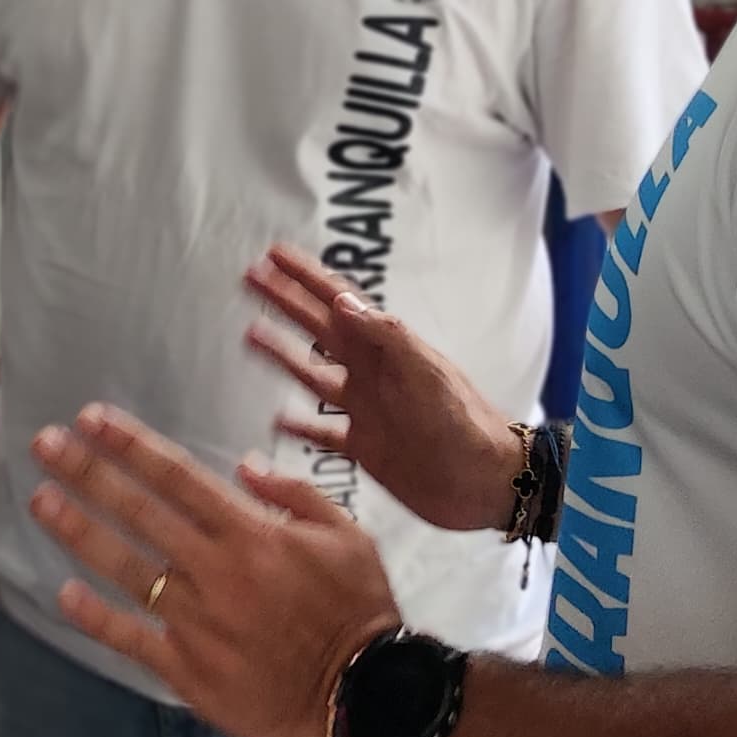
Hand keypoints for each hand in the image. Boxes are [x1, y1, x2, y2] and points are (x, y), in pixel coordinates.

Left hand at [24, 405, 402, 736]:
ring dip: (79, 532)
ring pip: (126, 569)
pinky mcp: (189, 671)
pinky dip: (96, 618)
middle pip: (140, 513)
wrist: (367, 698)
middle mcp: (218, 572)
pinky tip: (62, 595)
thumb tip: (244, 465)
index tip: (90, 419)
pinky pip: (133, 639)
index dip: (130, 445)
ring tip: (40, 501)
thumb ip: (296, 495)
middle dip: (87, 473)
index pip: (178, 477)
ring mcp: (199, 622)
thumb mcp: (349, 537)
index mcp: (254, 534)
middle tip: (43, 444)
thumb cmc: (361, 612)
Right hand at [244, 246, 527, 530]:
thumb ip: (386, 336)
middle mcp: (371, 374)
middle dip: (285, 303)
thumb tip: (342, 301)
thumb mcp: (426, 372)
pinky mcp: (365, 448)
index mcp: (386, 350)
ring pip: (312, 375)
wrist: (487, 482)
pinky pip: (322, 433)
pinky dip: (299, 425)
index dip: (307, 277)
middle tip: (250, 278)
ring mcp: (366, 410)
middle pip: (317, 330)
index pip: (338, 303)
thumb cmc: (463, 423)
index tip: (275, 254)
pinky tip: (276, 418)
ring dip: (283, 354)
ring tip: (251, 334)